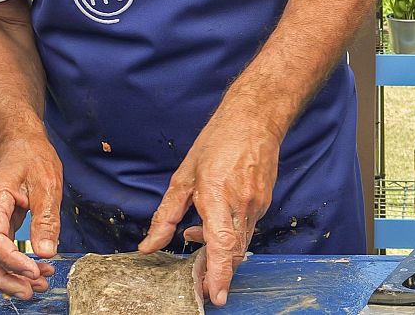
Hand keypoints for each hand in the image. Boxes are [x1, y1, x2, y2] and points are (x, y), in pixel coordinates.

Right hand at [0, 134, 62, 299]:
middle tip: (31, 290)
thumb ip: (46, 218)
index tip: (34, 270)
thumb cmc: (30, 154)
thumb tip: (46, 251)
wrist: (20, 140)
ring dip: (8, 276)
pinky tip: (32, 271)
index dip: (12, 261)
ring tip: (36, 285)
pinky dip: (12, 265)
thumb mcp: (47, 183)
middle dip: (5, 279)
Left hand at [138, 116, 281, 305]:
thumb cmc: (218, 141)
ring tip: (193, 236)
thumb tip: (150, 245)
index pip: (221, 244)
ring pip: (240, 243)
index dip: (219, 273)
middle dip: (218, 273)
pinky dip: (230, 234)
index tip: (216, 296)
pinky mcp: (264, 202)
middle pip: (233, 252)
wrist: (255, 118)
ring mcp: (257, 204)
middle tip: (201, 285)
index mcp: (217, 195)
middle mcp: (242, 203)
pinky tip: (212, 223)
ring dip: (220, 251)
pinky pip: (246, 228)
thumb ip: (166, 215)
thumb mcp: (184, 176)